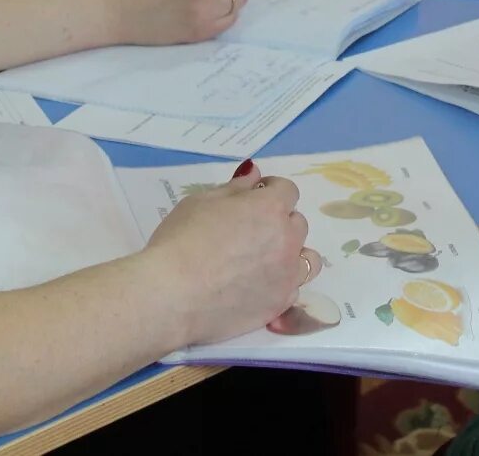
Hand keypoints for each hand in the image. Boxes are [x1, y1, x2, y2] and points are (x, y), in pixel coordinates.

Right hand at [140, 161, 317, 345]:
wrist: (172, 295)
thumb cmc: (181, 240)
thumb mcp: (201, 202)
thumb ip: (235, 188)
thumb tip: (254, 173)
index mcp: (270, 208)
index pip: (288, 190)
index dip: (270, 190)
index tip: (253, 197)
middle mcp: (287, 240)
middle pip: (297, 223)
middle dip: (279, 221)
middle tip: (250, 231)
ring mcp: (287, 276)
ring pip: (306, 259)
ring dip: (291, 254)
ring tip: (264, 261)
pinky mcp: (279, 305)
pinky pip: (293, 289)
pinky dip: (281, 283)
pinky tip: (257, 286)